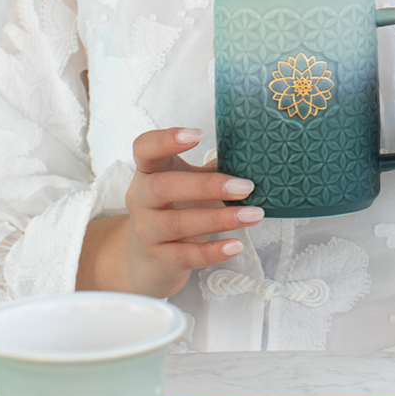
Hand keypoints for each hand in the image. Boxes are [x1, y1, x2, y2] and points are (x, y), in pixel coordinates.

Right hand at [76, 127, 263, 298]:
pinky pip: (185, 256)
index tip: (198, 134)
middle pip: (163, 187)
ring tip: (253, 215)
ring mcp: (147, 231)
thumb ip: (210, 170)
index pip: (144, 148)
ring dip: (219, 219)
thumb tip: (251, 157)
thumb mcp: (187, 186)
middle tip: (246, 186)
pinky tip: (235, 245)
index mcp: (149, 172)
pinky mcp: (159, 260)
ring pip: (177, 223)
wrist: (146, 261)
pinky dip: (212, 252)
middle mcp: (141, 199)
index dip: (166, 140)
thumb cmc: (173, 212)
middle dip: (207, 185)